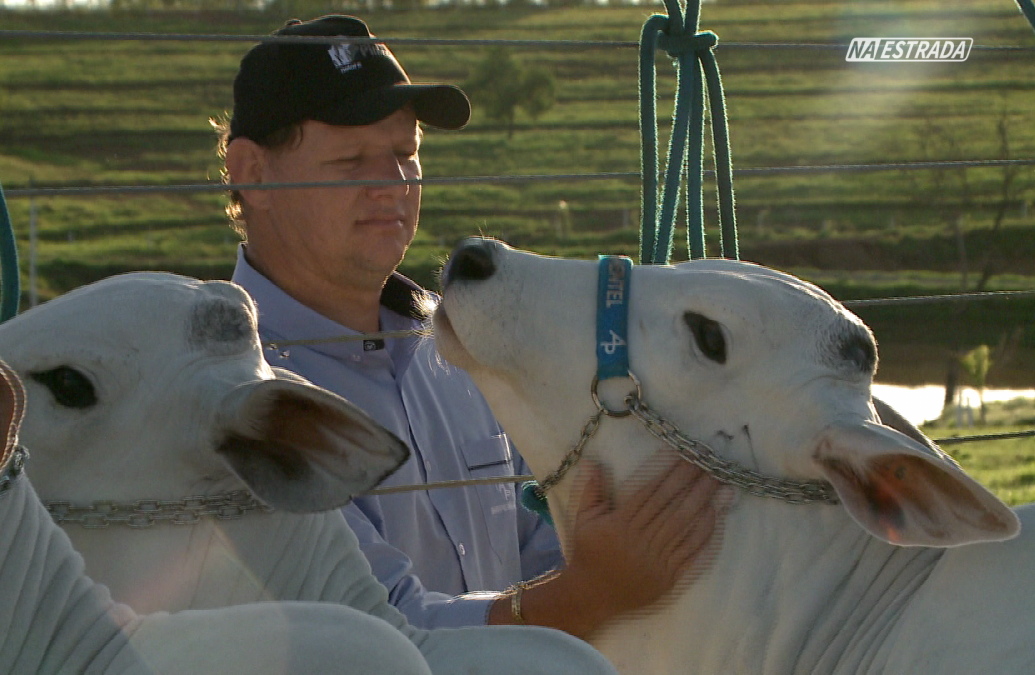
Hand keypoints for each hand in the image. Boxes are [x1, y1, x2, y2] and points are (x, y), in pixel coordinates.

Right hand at [564, 455, 724, 620]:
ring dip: (703, 504)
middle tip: (710, 466)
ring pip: (683, 527)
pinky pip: (689, 552)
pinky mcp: (667, 576)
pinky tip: (714, 516)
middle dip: (692, 485)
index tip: (685, 458)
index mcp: (620, 524)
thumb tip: (592, 462)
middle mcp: (639, 540)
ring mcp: (655, 560)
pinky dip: (703, 534)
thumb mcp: (583, 519)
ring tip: (718, 486)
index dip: (670, 474)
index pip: (651, 493)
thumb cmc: (588, 553)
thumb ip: (591, 490)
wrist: (591, 595)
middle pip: (671, 507)